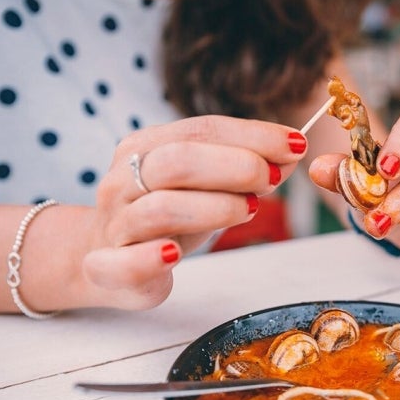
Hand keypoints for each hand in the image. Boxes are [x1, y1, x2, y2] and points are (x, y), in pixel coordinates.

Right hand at [80, 115, 307, 308]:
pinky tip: (175, 253)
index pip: (201, 130)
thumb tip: (291, 153)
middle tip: (272, 179)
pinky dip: (151, 257)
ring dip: (214, 207)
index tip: (296, 143)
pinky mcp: (108, 269)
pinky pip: (124, 262)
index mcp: (145, 147)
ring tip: (249, 210)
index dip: (253, 135)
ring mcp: (115, 224)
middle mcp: (123, 180)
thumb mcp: (204, 186)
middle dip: (236, 166)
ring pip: (161, 208)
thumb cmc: (164, 217)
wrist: (103, 261)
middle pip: (178, 161)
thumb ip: (244, 168)